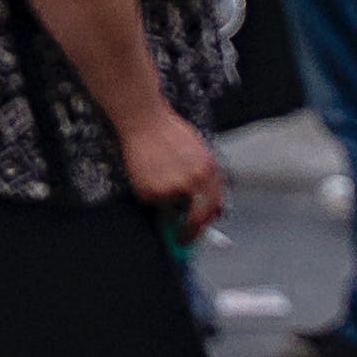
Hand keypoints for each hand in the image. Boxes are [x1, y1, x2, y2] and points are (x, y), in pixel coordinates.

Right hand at [118, 108, 226, 241]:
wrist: (142, 118)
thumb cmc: (168, 130)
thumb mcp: (197, 151)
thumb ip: (206, 177)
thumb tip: (210, 207)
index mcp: (209, 170)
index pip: (214, 207)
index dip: (206, 222)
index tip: (200, 229)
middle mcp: (193, 181)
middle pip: (195, 219)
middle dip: (188, 233)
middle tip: (180, 237)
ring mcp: (172, 187)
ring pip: (168, 206)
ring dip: (163, 198)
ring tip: (156, 171)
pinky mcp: (150, 190)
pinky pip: (150, 200)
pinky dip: (147, 191)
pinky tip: (145, 170)